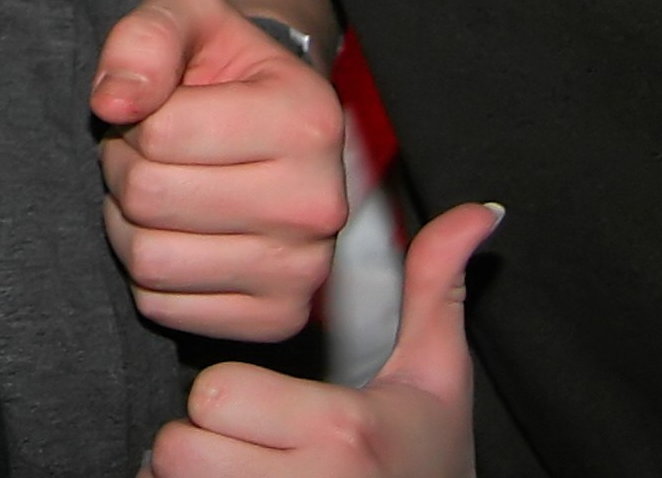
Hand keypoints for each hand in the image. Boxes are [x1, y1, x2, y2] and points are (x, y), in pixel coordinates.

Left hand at [93, 0, 350, 340]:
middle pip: (151, 197)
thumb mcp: (189, 14)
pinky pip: (163, 307)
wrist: (273, 125)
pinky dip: (149, 273)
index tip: (156, 107)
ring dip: (128, 222)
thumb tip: (112, 102)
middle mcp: (319, 203)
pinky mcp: (278, 319)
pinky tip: (178, 234)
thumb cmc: (224, 66)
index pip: (162, 133)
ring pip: (150, 260)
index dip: (135, 117)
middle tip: (147, 151)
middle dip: (125, 168)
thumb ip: (146, 37)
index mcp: (307, 120)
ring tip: (159, 188)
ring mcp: (304, 271)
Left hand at [145, 201, 501, 475]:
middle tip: (242, 444)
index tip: (265, 404)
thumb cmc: (430, 467)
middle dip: (200, 441)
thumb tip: (479, 210)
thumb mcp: (438, 382)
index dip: (231, 395)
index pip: (218, 392)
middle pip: (181, 447)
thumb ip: (435, 290)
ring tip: (236, 472)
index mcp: (342, 430)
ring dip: (190, 477)